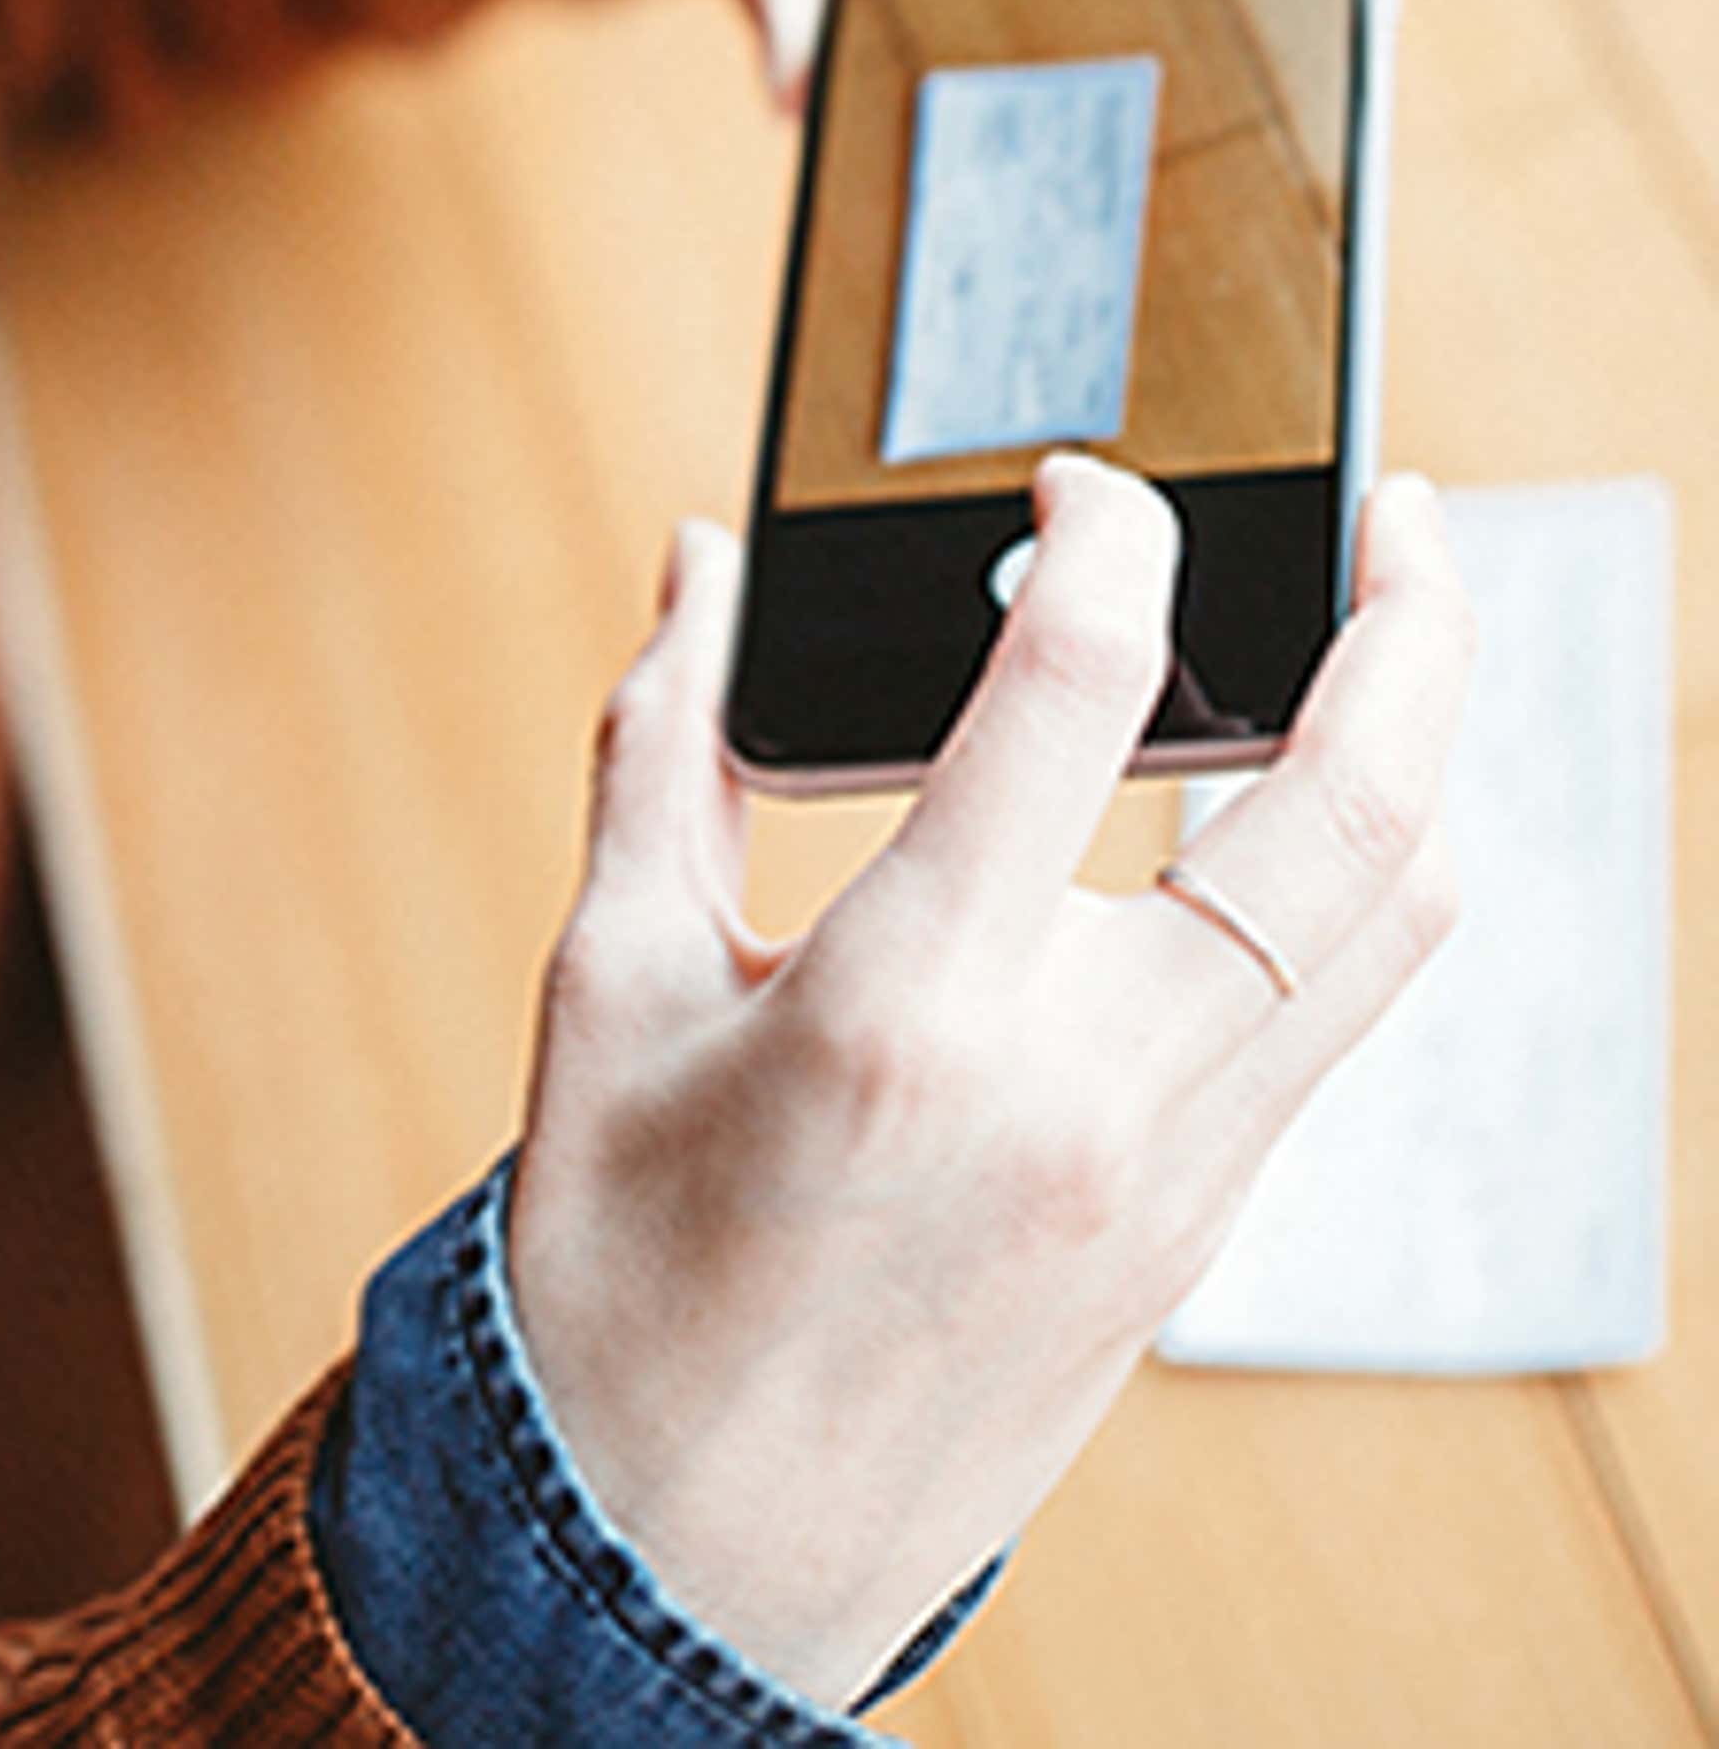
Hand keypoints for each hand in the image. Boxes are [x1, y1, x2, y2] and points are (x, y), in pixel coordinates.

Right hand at [503, 460, 1470, 1711]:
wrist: (686, 1551)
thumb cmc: (622, 1266)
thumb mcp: (607, 981)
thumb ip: (662, 746)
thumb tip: (702, 564)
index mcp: (907, 1006)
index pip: (1077, 691)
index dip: (1102, 536)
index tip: (1077, 483)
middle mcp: (1084, 1088)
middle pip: (1351, 814)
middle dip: (1415, 626)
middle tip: (1397, 511)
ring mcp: (1175, 1175)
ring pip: (1400, 927)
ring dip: (1426, 759)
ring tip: (1392, 643)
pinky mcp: (1201, 1230)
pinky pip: (1341, 1023)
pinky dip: (1355, 887)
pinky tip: (1289, 820)